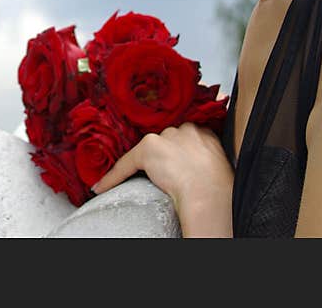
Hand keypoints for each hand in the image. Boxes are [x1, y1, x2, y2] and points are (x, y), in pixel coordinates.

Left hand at [91, 123, 233, 235]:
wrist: (209, 192)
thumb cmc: (219, 187)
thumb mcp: (217, 167)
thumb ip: (205, 160)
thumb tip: (197, 172)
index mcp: (204, 133)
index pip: (184, 136)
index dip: (177, 149)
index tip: (175, 161)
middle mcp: (183, 129)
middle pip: (165, 140)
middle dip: (163, 155)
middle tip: (167, 173)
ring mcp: (165, 138)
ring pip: (146, 152)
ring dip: (145, 165)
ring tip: (145, 179)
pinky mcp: (148, 149)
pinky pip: (125, 164)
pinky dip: (113, 177)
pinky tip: (102, 187)